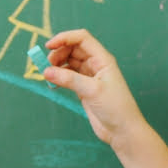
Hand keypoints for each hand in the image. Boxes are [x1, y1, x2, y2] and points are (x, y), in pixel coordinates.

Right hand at [43, 28, 167, 167]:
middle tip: (45, 65)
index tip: (48, 46)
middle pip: (73, 49)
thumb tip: (46, 71)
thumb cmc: (115, 107)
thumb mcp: (92, 90)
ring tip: (47, 74)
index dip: (65, 38)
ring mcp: (90, 76)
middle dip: (58, 52)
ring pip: (69, 62)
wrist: (122, 130)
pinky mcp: (84, 88)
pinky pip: (68, 76)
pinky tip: (51, 82)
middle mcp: (96, 64)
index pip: (82, 38)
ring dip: (57, 64)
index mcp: (102, 59)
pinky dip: (58, 76)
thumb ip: (69, 79)